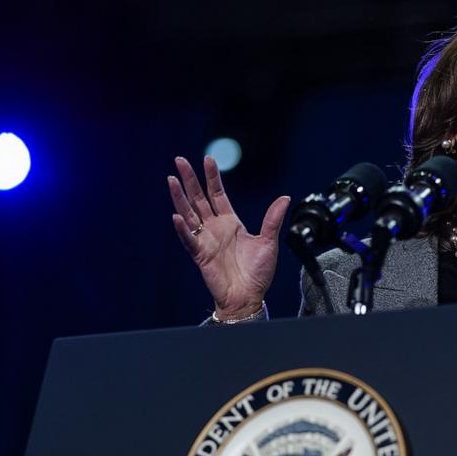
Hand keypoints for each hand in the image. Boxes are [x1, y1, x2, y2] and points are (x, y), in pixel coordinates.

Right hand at [168, 156, 289, 319]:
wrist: (249, 296)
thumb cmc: (257, 273)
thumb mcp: (269, 241)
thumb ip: (273, 219)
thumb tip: (285, 198)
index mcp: (230, 223)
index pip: (217, 194)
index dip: (212, 178)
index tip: (208, 159)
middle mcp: (215, 228)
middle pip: (199, 199)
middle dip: (190, 180)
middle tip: (180, 161)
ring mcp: (206, 241)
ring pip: (189, 214)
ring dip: (180, 198)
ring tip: (171, 180)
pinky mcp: (201, 256)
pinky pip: (190, 240)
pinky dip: (183, 230)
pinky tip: (177, 217)